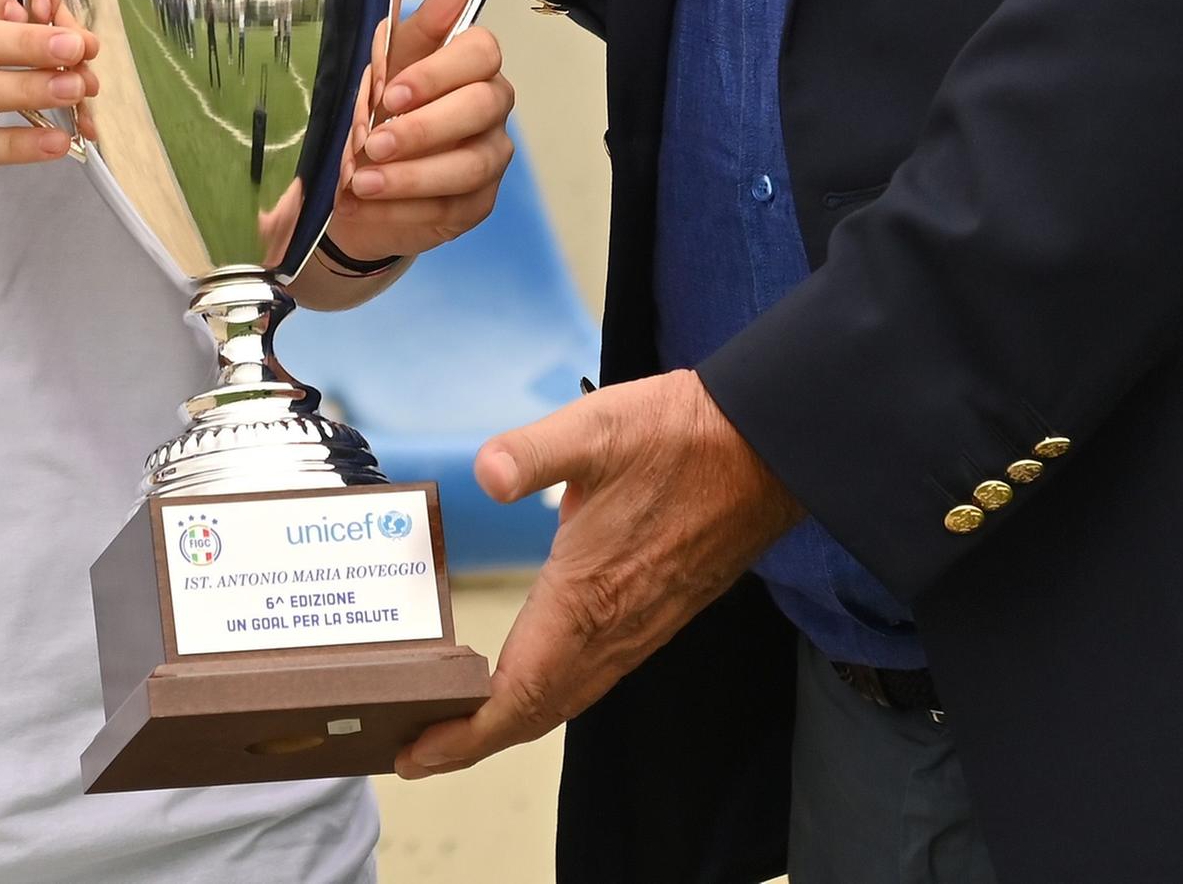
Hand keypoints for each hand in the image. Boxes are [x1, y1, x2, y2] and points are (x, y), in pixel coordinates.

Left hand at [318, 0, 514, 269]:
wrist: (356, 180)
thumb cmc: (377, 109)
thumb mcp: (385, 62)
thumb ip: (418, 20)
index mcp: (470, 64)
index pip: (481, 52)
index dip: (438, 72)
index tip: (390, 93)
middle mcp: (491, 107)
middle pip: (481, 107)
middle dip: (424, 128)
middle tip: (372, 143)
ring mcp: (490, 157)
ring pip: (470, 165)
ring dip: (411, 175)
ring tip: (361, 182)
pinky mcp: (478, 204)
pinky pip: (452, 208)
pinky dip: (405, 209)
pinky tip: (368, 205)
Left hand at [395, 370, 802, 777]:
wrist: (767, 448)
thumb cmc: (682, 437)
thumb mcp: (597, 428)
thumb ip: (533, 452)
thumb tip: (486, 473)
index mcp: (586, 598)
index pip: (517, 695)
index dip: (464, 736)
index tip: (416, 755)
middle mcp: (613, 630)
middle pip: (537, 712)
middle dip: (474, 741)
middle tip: (417, 750)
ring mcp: (640, 627)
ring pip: (568, 697)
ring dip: (513, 719)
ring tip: (461, 722)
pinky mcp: (658, 613)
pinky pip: (594, 675)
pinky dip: (550, 692)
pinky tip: (532, 671)